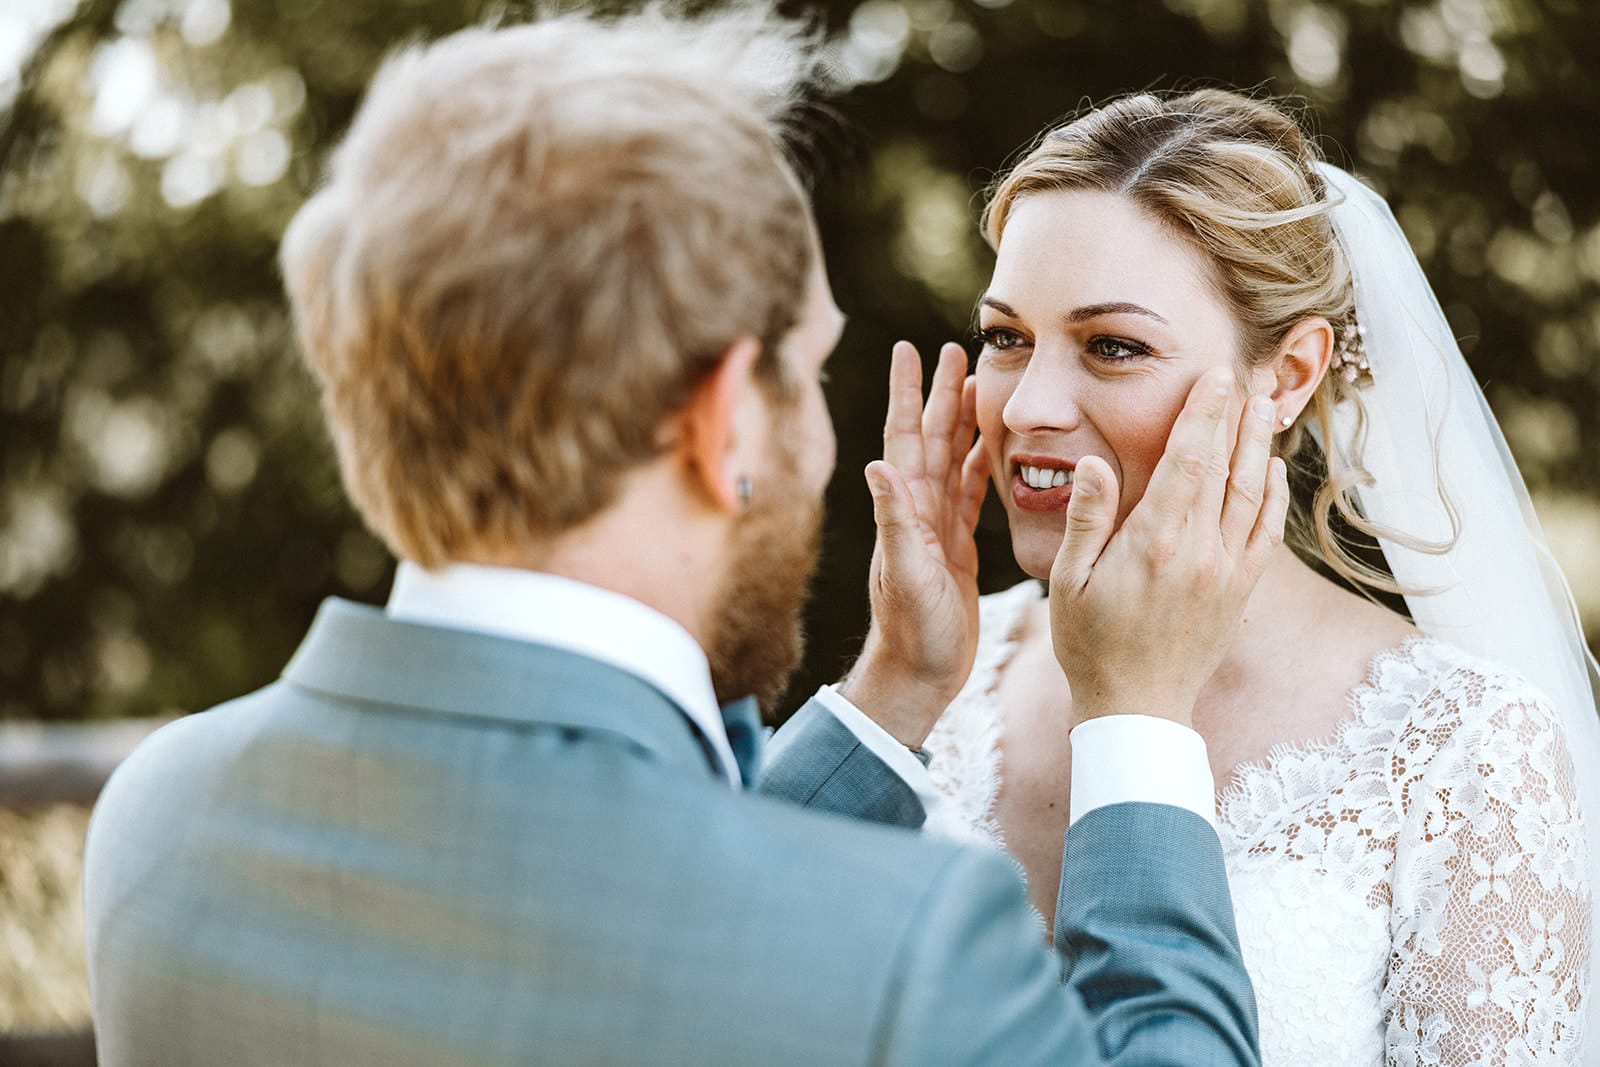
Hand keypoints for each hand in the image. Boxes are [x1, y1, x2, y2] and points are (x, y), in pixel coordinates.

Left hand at [838, 341, 989, 748]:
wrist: (919, 674)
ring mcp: (937, 527)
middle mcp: (918, 510)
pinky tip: (994, 447)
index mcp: (906, 508)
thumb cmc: (911, 631)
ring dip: (964, 421)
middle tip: (953, 346)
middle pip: (933, 437)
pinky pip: (971, 495)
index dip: (907, 393)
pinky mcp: (957, 547)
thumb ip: (894, 522)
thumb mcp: (906, 574)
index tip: (907, 347)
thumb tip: (877, 466)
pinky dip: (982, 466)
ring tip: (978, 382)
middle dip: (941, 391)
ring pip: (954, 460)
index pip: (905, 437)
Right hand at [1049, 368, 1287, 728]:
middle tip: (1248, 373)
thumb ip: (1085, 519)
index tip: (1214, 376)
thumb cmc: (1090, 645)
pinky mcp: (1240, 591)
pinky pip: (1265, 533)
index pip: (1188, 460)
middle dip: (1237, 416)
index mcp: (1155, 542)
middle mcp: (1201, 552)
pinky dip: (1273, 496)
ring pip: (1252, 494)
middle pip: (1227, 467)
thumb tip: (1092, 462)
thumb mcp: (1068, 581)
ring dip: (1260, 445)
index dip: (1204, 413)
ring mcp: (1226, 572)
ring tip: (1266, 405)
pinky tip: (1275, 470)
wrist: (1137, 708)